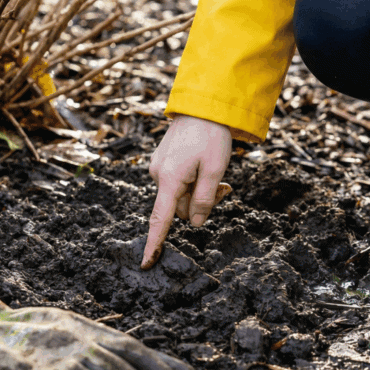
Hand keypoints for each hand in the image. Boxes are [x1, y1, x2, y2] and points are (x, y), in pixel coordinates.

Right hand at [141, 114, 232, 269]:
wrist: (202, 106)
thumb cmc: (211, 136)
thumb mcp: (214, 170)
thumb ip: (204, 200)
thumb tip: (193, 224)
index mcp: (170, 179)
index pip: (160, 220)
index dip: (155, 243)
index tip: (146, 263)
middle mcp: (158, 175)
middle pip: (179, 208)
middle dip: (199, 204)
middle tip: (222, 187)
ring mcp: (159, 168)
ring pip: (180, 196)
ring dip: (197, 192)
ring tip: (215, 174)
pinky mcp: (164, 162)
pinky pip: (178, 183)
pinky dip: (192, 182)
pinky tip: (204, 166)